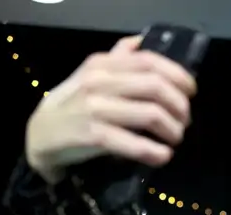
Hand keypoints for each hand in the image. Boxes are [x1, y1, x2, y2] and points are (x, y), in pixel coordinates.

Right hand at [25, 35, 196, 183]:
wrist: (39, 135)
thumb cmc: (74, 104)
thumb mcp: (92, 76)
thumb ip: (117, 59)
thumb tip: (140, 41)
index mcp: (103, 64)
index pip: (150, 61)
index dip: (178, 76)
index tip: (191, 92)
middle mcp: (99, 82)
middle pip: (156, 87)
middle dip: (180, 106)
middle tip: (184, 121)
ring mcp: (95, 109)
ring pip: (151, 114)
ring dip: (173, 130)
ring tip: (174, 139)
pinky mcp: (93, 136)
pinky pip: (135, 144)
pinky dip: (155, 152)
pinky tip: (162, 156)